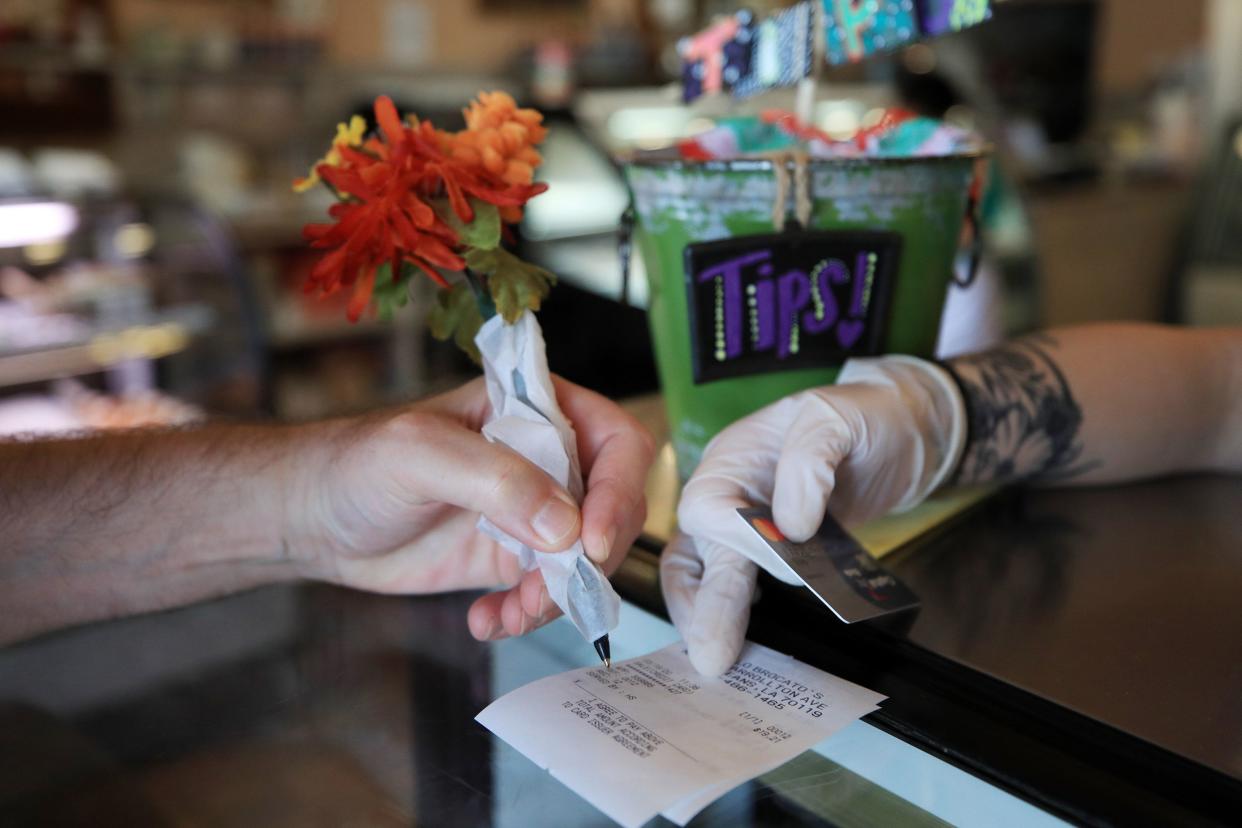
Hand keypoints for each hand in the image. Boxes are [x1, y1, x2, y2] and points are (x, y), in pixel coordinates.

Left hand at [287, 375, 653, 641]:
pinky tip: (488, 620)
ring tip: (510, 614)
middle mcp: (545, 458)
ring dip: (559, 596)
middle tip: (548, 592)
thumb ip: (496, 479)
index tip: (591, 542)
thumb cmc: (356, 464)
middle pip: (612, 506)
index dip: (618, 490)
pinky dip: (529, 615)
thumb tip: (565, 527)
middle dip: (591, 558)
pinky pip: (548, 592)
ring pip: (587, 559)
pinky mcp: (511, 557)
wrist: (312, 522)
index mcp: (534, 409)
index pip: (615, 441)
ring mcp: (531, 511)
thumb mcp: (420, 454)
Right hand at [661, 356, 963, 674]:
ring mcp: (750, 527)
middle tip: (714, 656)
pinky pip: (746, 587)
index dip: (738, 542)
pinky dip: (742, 617)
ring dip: (708, 617)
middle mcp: (731, 494)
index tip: (785, 564)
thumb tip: (791, 525)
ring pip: (706, 576)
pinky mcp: (777, 555)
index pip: (710, 505)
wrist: (906, 431)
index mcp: (735, 455)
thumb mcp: (840, 417)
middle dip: (703, 604)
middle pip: (697, 552)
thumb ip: (810, 461)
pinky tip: (752, 646)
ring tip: (718, 659)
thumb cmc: (869, 415)